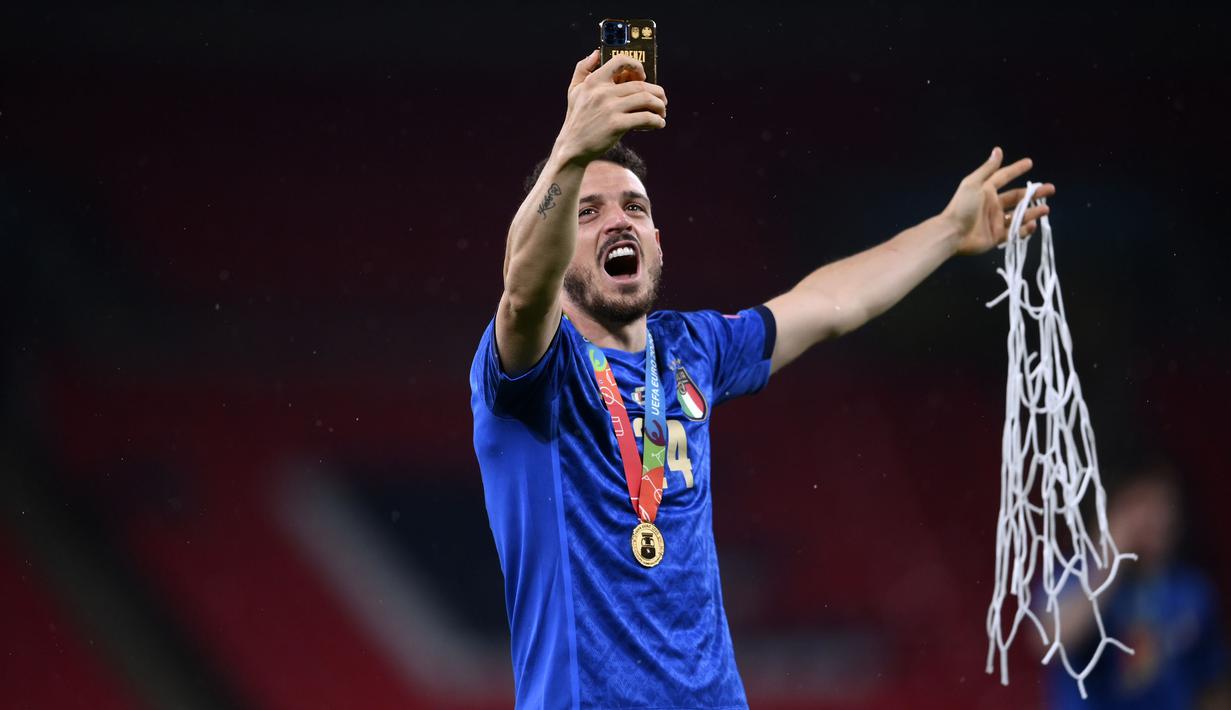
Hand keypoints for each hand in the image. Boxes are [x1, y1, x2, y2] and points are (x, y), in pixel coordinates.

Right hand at [552, 50, 667, 164]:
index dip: (636, 65)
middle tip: (662, 101)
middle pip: (640, 85)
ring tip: (662, 113)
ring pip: (646, 100)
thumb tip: (596, 53)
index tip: (643, 76)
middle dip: (657, 93)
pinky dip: (656, 120)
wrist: (572, 147)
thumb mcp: (574, 90)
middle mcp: (602, 92)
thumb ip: (582, 69)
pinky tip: (658, 124)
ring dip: (659, 106)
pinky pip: (645, 118)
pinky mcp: (616, 125)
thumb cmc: (577, 118)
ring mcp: (610, 108)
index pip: (620, 61)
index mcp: (594, 81)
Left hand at [942, 147, 1055, 255]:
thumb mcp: (973, 184)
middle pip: (1017, 197)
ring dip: (1033, 212)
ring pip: (1019, 215)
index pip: (1004, 177)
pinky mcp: (996, 237)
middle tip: (1050, 189)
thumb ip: (988, 169)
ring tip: (1046, 209)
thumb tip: (998, 150)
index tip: (1030, 163)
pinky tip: (1032, 224)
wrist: (952, 233)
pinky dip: (1025, 229)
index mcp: (986, 191)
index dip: (1016, 170)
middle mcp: (992, 205)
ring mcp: (995, 221)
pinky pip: (1014, 232)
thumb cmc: (962, 207)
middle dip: (1034, 193)